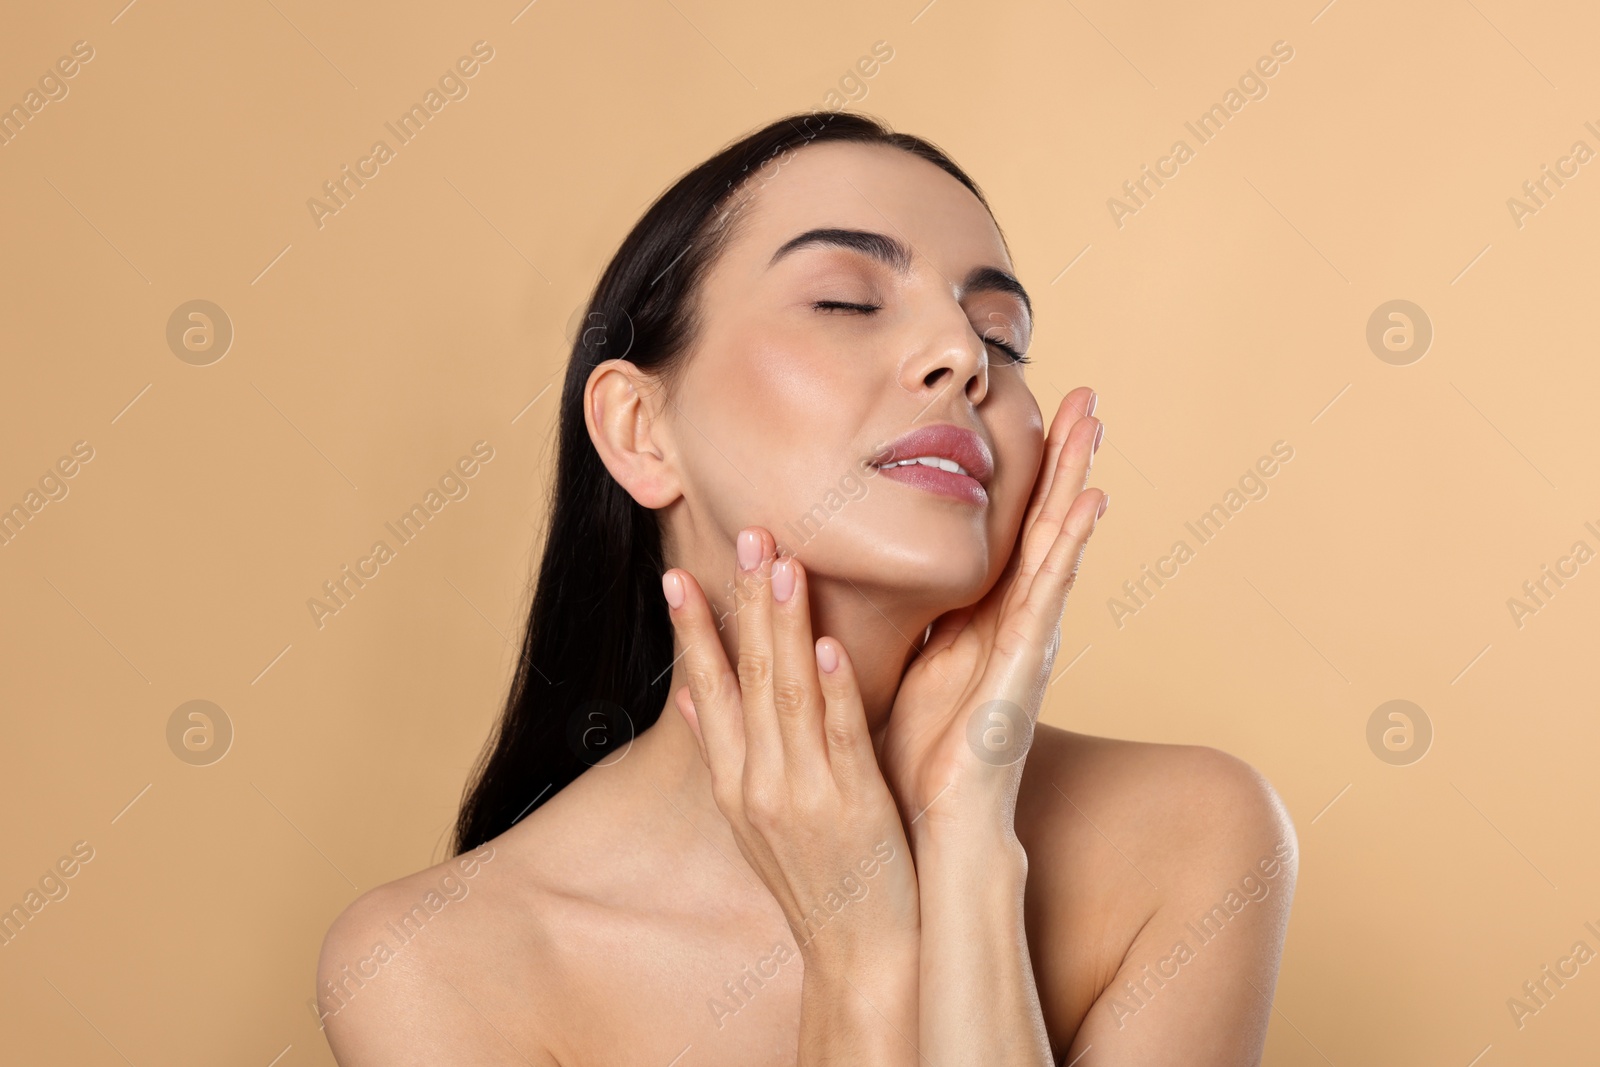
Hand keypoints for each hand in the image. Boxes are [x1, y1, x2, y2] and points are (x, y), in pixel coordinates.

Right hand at [662, 526, 919, 962]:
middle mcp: (758, 784)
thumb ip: (725, 754)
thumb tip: (690, 699)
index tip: (676, 576)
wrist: (859, 953)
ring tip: (783, 566)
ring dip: (783, 627)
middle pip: (745, 679)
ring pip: (787, 695)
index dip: (692, 633)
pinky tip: (826, 646)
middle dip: (744, 604)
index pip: (706, 693)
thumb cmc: (816, 878)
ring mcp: (803, 795)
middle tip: (748, 536)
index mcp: (734, 784)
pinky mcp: (853, 806)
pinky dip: (830, 690)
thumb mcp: (753, 821)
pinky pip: (839, 738)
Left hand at [875, 387, 1105, 839]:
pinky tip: (1090, 503)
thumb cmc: (915, 757)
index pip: (1007, 533)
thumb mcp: (906, 669)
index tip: (1035, 415)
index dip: (1025, 477)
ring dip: (1075, 481)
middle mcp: (1011, 624)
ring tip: (1094, 421)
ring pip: (1053, 544)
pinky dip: (1071, 548)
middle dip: (1061, 460)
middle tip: (1084, 394)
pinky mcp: (1025, 668)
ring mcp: (1024, 643)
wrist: (931, 828)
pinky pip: (1048, 596)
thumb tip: (879, 579)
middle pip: (1039, 525)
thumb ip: (907, 624)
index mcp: (980, 623)